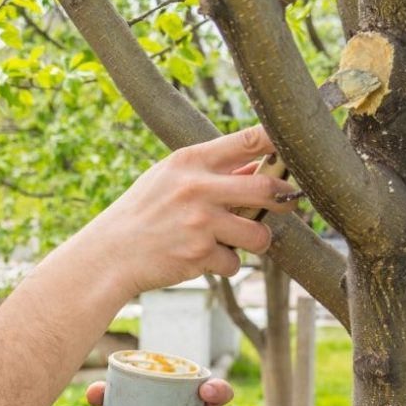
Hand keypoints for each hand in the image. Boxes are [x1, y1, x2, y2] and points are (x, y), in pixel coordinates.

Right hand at [85, 126, 297, 298]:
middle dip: (283, 199)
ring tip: (231, 241)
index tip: (296, 150)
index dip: (280, 142)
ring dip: (253, 241)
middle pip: (268, 188)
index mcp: (189, 161)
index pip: (248, 140)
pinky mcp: (199, 254)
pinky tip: (200, 258)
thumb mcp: (166, 180)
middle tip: (284, 204)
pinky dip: (223, 265)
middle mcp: (197, 187)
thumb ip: (209, 173)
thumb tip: (256, 170)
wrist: (109, 254)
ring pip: (259, 234)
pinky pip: (234, 263)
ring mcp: (200, 222)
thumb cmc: (141, 214)